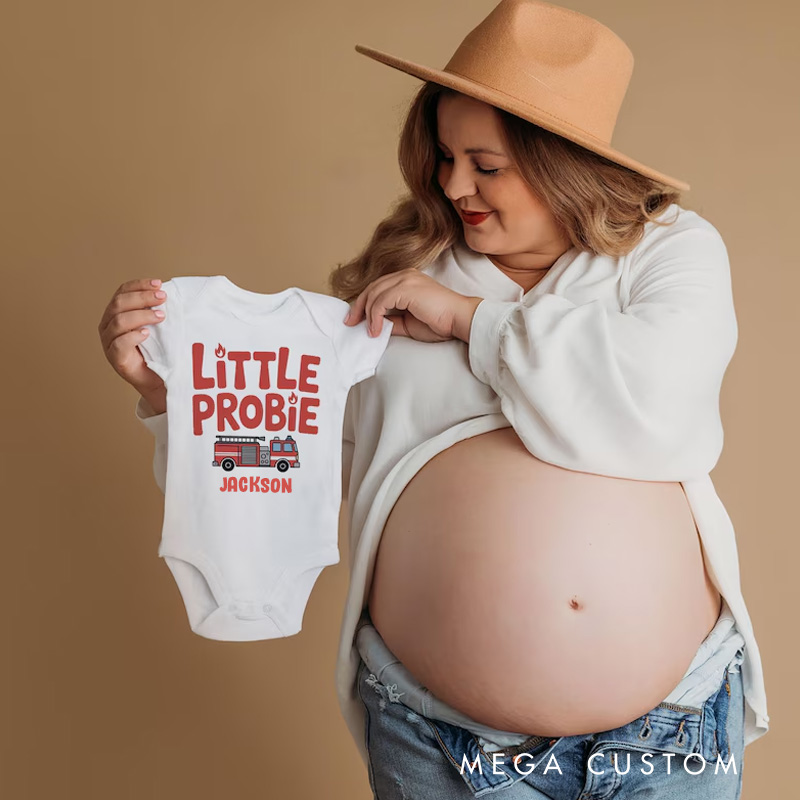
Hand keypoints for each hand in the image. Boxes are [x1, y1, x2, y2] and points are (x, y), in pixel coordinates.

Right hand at [98, 278, 166, 406]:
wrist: (158, 378)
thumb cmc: (157, 350)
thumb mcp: (157, 325)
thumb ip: (157, 309)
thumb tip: (169, 291)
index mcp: (116, 312)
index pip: (122, 291)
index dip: (139, 285)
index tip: (159, 283)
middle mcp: (108, 325)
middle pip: (120, 303)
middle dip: (143, 297)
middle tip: (163, 298)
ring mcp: (109, 342)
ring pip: (119, 321)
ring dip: (141, 315)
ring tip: (161, 316)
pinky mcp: (115, 358)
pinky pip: (120, 343)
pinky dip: (134, 336)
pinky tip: (147, 334)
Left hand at [343, 268, 482, 342]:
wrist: (459, 320)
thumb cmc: (440, 322)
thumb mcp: (409, 323)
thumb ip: (392, 321)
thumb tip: (376, 326)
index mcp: (407, 279)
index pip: (378, 287)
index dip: (363, 303)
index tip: (355, 319)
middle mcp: (405, 275)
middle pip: (372, 288)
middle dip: (358, 306)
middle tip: (351, 323)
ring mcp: (406, 279)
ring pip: (374, 294)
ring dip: (367, 314)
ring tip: (369, 331)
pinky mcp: (406, 288)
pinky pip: (381, 301)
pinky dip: (376, 317)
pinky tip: (377, 330)